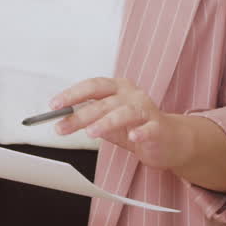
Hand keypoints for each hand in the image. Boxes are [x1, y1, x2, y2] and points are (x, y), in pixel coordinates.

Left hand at [50, 77, 191, 171]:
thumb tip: (62, 120)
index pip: (92, 86)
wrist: (170, 140)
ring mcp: (146, 110)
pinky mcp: (159, 127)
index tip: (54, 105)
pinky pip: (149, 128)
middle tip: (62, 126)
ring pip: (124, 113)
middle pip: (103, 102)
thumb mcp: (110, 122)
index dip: (72, 94)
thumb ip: (90, 119)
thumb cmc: (137, 127)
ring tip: (91, 132)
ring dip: (106, 122)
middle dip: (80, 115)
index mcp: (118, 88)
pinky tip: (133, 137)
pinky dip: (141, 132)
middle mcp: (131, 95)